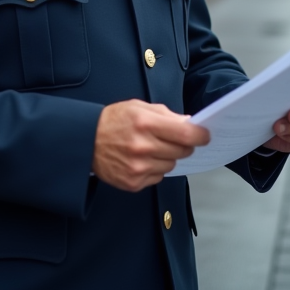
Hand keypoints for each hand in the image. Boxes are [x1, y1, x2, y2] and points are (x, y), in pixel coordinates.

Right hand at [92, 100, 210, 191]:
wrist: (85, 141)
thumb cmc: (113, 121)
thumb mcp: (138, 107)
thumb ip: (166, 114)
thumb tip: (189, 124)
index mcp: (145, 123)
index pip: (186, 134)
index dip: (200, 135)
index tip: (205, 135)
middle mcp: (143, 147)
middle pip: (182, 151)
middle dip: (183, 145)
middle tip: (174, 139)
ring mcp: (138, 167)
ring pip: (171, 165)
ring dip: (167, 157)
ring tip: (150, 148)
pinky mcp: (133, 182)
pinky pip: (158, 177)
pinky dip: (154, 169)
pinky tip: (141, 160)